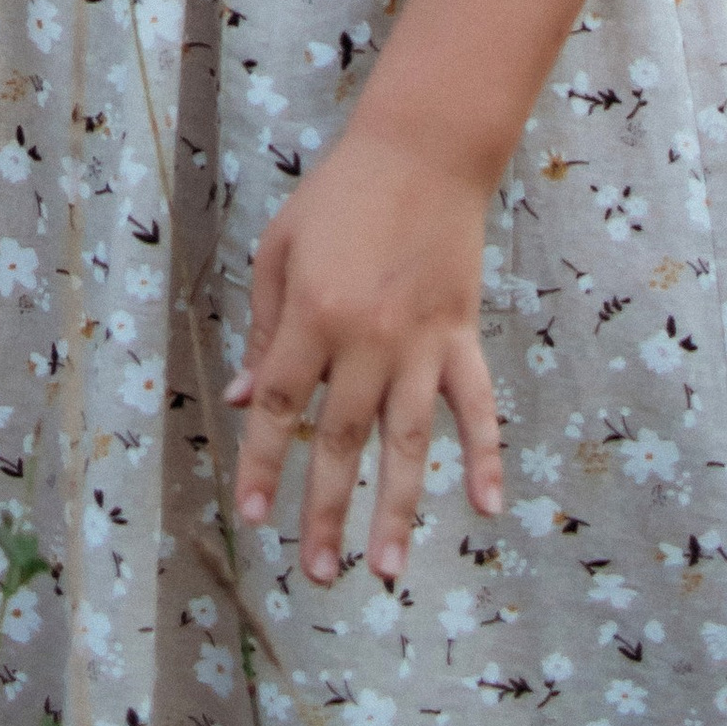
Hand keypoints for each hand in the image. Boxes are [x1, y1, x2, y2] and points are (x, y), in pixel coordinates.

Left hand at [226, 122, 503, 585]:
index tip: (251, 516)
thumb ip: (264, 329)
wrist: (421, 152)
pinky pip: (476, 406)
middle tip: (318, 574)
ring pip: (408, 440)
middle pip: (340, 439)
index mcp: (313, 315)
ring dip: (396, 508)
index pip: (278, 405)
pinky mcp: (461, 336)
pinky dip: (485, 456)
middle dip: (325, 511)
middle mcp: (367, 338)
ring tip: (384, 570)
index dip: (262, 462)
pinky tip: (487, 508)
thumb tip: (239, 399)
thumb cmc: (339, 198)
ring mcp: (421, 342)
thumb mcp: (280, 251)